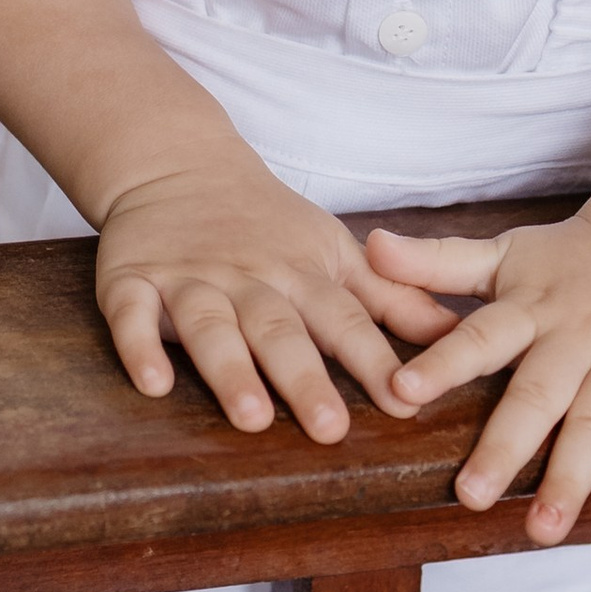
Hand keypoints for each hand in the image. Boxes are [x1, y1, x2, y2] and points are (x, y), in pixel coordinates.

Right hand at [99, 159, 458, 444]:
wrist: (177, 162)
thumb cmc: (267, 223)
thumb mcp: (335, 251)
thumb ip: (392, 300)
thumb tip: (459, 335)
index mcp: (303, 274)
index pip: (345, 319)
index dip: (375, 360)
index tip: (409, 401)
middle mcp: (249, 277)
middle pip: (279, 330)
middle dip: (306, 378)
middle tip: (330, 429)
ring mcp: (189, 279)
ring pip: (210, 326)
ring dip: (229, 371)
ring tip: (250, 418)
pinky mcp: (131, 280)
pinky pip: (131, 315)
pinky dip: (138, 347)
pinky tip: (151, 384)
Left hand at [368, 205, 590, 538]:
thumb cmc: (569, 259)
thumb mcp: (504, 254)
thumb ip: (438, 262)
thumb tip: (371, 247)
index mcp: (529, 309)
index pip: (480, 337)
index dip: (443, 362)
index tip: (404, 391)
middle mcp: (577, 334)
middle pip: (537, 394)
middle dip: (504, 447)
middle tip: (470, 497)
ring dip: (574, 474)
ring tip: (545, 528)